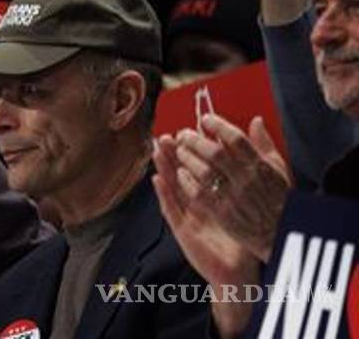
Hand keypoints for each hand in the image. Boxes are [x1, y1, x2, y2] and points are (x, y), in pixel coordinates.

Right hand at [153, 135, 259, 337]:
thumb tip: (249, 166)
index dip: (193, 151)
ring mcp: (188, 217)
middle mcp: (197, 205)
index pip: (200, 170)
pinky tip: (157, 179)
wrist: (240, 274)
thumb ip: (247, 182)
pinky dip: (164, 194)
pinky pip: (172, 210)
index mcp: (212, 198)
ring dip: (164, 168)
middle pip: (182, 175)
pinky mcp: (183, 231)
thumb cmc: (245, 241)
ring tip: (156, 149)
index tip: (188, 132)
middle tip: (166, 135)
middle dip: (173, 154)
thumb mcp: (249, 207)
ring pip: (174, 188)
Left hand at [172, 115, 290, 261]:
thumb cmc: (280, 199)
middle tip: (184, 134)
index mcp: (261, 166)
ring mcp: (234, 197)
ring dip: (187, 159)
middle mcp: (246, 180)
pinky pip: (200, 194)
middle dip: (194, 140)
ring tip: (179, 151)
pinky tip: (181, 173)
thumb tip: (255, 121)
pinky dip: (187, 181)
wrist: (281, 233)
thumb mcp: (279, 168)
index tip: (205, 119)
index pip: (236, 139)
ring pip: (203, 172)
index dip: (218, 126)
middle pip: (214, 153)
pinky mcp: (223, 213)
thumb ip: (265, 144)